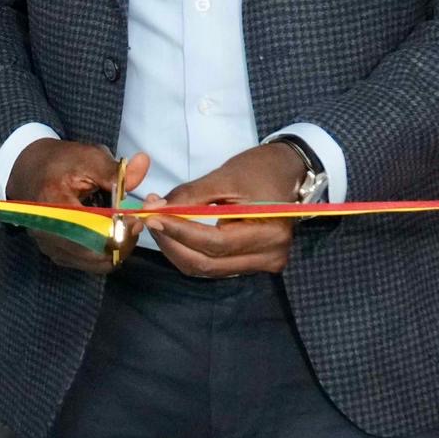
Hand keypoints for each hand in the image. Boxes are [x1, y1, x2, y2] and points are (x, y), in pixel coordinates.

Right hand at [8, 139, 140, 275]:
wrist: (32, 172)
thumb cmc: (60, 164)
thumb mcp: (90, 158)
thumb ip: (117, 170)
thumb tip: (144, 165)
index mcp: (53, 204)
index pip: (90, 229)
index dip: (118, 229)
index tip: (135, 219)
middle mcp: (47, 231)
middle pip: (93, 252)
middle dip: (120, 242)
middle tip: (135, 225)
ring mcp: (50, 246)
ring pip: (92, 262)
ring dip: (114, 249)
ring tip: (125, 229)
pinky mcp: (55, 253)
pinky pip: (86, 263)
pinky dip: (104, 253)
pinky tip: (111, 235)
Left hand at [148, 143, 304, 277]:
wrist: (288, 171)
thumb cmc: (261, 168)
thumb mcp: (225, 176)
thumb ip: (190, 196)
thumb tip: (155, 209)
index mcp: (269, 233)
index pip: (214, 242)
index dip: (179, 231)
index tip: (151, 215)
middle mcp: (270, 257)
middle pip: (207, 262)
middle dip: (173, 243)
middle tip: (150, 219)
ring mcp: (263, 264)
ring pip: (206, 268)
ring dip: (178, 248)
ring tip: (160, 222)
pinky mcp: (254, 264)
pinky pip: (214, 265)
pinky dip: (191, 251)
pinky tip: (177, 232)